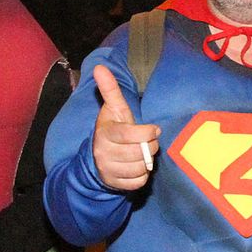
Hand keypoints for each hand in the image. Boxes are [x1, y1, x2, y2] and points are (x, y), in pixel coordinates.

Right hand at [92, 64, 159, 190]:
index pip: (130, 135)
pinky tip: (138, 166)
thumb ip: (109, 89)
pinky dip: (142, 175)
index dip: (147, 132)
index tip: (154, 129)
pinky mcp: (114, 184)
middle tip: (149, 141)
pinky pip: (138, 182)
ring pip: (140, 167)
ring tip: (142, 152)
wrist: (97, 157)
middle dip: (150, 146)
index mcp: (105, 133)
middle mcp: (104, 153)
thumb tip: (100, 67)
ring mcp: (108, 170)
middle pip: (139, 152)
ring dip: (146, 160)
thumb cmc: (112, 128)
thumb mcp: (113, 109)